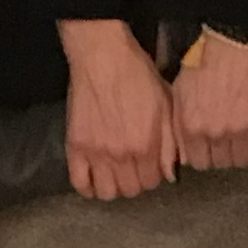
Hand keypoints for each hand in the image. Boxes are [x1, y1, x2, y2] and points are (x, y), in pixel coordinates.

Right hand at [59, 22, 176, 200]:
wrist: (103, 55)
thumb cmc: (136, 73)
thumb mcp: (165, 103)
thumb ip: (171, 142)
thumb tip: (171, 174)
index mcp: (147, 144)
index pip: (153, 182)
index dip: (153, 173)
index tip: (149, 163)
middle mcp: (122, 154)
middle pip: (131, 190)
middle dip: (136, 180)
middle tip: (133, 165)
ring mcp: (97, 153)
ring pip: (107, 193)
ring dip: (113, 186)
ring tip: (115, 171)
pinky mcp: (75, 146)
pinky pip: (79, 183)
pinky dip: (87, 186)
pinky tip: (94, 176)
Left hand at [171, 34, 247, 172]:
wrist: (233, 37)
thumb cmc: (205, 57)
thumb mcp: (180, 90)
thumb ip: (179, 124)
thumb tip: (182, 153)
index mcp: (191, 126)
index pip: (199, 163)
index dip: (205, 154)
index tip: (210, 146)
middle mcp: (214, 132)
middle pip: (222, 164)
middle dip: (223, 152)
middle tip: (228, 137)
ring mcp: (239, 129)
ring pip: (243, 160)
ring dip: (243, 150)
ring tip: (243, 134)